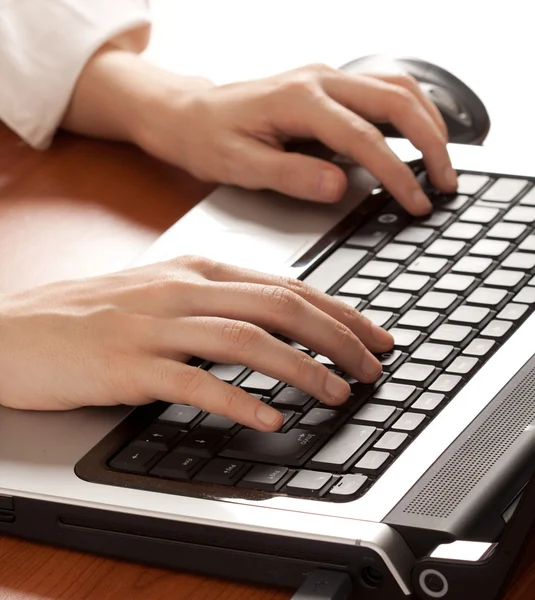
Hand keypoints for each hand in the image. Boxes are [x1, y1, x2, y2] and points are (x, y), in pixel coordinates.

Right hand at [0, 256, 392, 429]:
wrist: (18, 329)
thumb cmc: (94, 313)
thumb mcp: (164, 292)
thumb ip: (218, 301)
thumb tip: (276, 321)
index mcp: (197, 270)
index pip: (287, 284)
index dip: (339, 311)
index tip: (373, 335)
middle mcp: (183, 291)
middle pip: (279, 306)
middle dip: (336, 337)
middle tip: (371, 367)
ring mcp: (156, 327)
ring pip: (247, 339)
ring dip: (302, 369)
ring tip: (337, 392)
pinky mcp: (130, 366)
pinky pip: (195, 382)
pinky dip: (239, 401)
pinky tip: (269, 419)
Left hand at [134, 63, 456, 214]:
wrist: (190, 113)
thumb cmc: (210, 138)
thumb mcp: (241, 165)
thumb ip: (291, 175)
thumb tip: (338, 186)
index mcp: (299, 100)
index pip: (364, 138)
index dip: (397, 173)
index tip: (417, 201)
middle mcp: (319, 80)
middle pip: (396, 100)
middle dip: (430, 142)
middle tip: (446, 182)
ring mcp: (326, 78)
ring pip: (396, 86)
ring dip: (427, 120)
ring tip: (441, 161)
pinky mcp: (327, 86)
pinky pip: (381, 89)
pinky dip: (409, 111)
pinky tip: (416, 135)